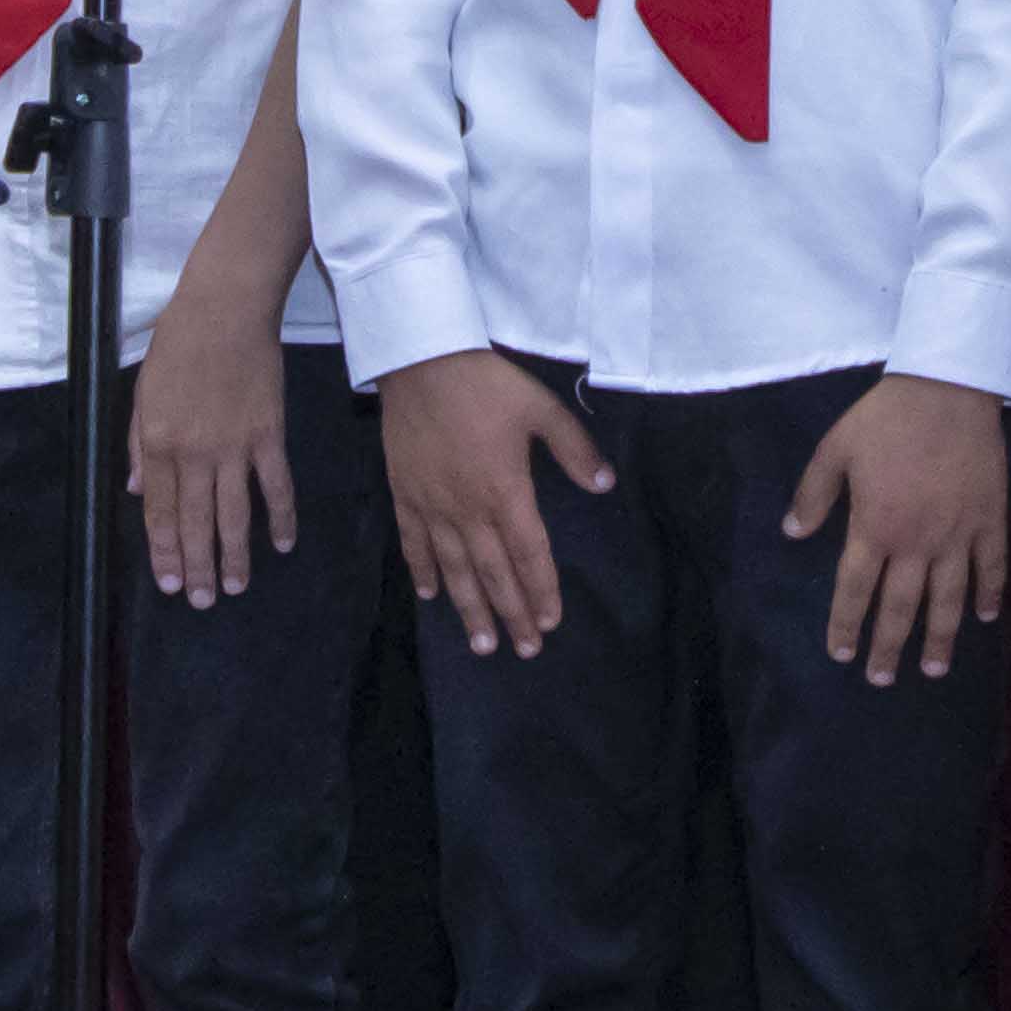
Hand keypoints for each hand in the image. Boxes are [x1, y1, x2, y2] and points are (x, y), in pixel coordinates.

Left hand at [127, 282, 297, 606]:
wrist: (225, 310)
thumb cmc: (177, 344)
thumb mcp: (142, 392)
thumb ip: (139, 445)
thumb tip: (140, 491)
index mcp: (159, 442)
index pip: (161, 511)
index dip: (164, 551)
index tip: (168, 582)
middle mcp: (195, 454)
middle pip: (196, 523)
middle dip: (197, 567)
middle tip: (201, 602)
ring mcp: (235, 448)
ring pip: (234, 515)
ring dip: (235, 557)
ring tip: (236, 588)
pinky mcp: (268, 436)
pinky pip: (276, 486)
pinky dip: (281, 518)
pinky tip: (282, 545)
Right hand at [384, 348, 609, 656]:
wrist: (420, 360)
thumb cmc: (485, 383)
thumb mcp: (541, 408)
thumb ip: (575, 449)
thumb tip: (605, 485)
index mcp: (505, 490)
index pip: (529, 553)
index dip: (541, 589)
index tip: (551, 622)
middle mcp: (468, 509)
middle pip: (494, 573)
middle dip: (512, 614)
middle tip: (525, 650)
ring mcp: (433, 505)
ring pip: (455, 569)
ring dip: (470, 609)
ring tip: (482, 645)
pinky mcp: (405, 494)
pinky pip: (414, 543)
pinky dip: (423, 572)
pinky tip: (432, 596)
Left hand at [788, 375, 1009, 680]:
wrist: (948, 389)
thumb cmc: (886, 418)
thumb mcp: (835, 449)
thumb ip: (813, 494)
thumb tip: (792, 533)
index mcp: (875, 528)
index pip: (855, 590)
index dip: (846, 625)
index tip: (841, 654)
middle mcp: (916, 543)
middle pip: (901, 607)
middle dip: (889, 648)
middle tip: (880, 679)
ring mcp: (958, 535)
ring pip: (949, 599)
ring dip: (940, 638)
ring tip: (933, 670)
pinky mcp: (990, 520)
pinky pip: (992, 567)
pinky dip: (989, 595)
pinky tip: (984, 619)